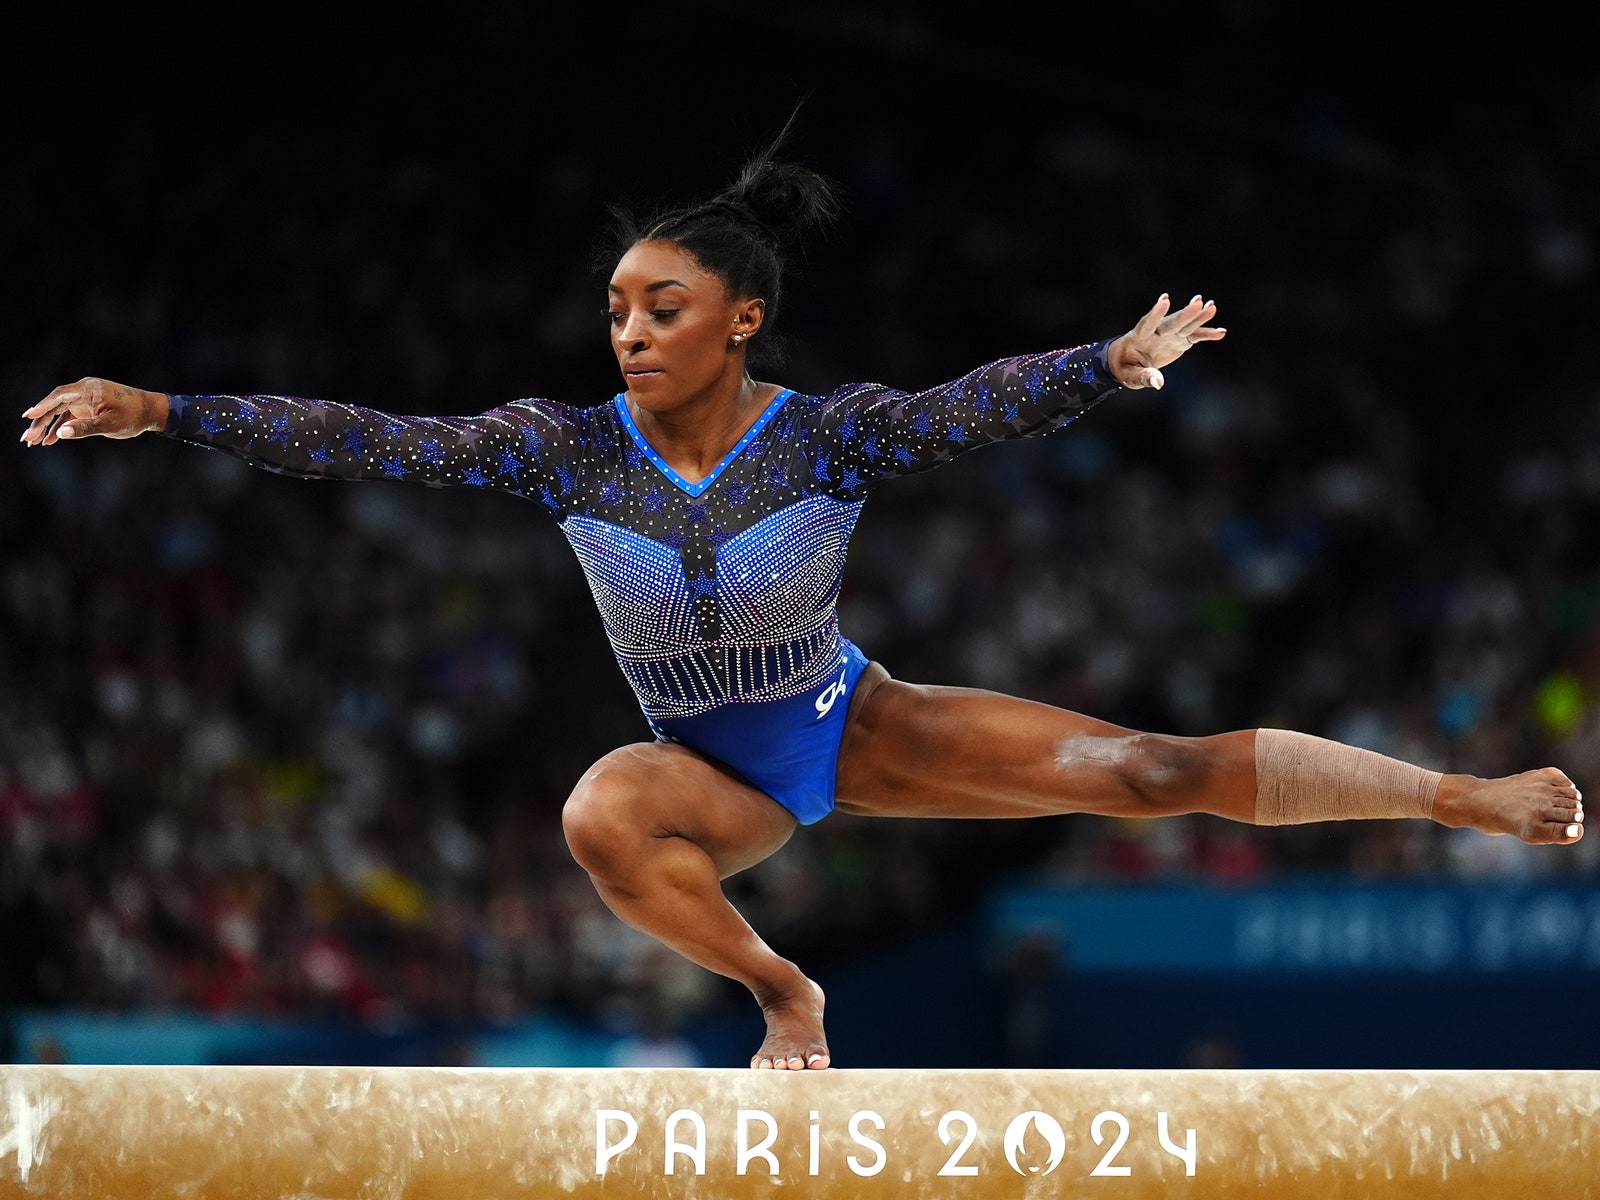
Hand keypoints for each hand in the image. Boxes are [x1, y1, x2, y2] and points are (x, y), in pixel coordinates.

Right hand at [20, 378, 168, 445]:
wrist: (151, 411)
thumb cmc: (134, 415)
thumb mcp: (111, 424)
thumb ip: (85, 428)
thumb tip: (60, 433)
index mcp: (89, 389)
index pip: (59, 396)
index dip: (42, 406)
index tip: (29, 416)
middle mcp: (84, 391)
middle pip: (55, 405)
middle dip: (40, 422)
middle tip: (27, 438)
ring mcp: (84, 399)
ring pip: (59, 412)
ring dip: (46, 426)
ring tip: (32, 442)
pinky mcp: (87, 407)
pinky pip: (69, 416)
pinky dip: (60, 428)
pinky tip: (49, 441)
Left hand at [1106, 293, 1225, 389]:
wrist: (1127, 361)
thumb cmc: (1125, 368)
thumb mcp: (1130, 376)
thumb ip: (1144, 377)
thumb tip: (1158, 382)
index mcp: (1139, 337)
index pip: (1147, 323)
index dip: (1156, 313)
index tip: (1165, 300)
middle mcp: (1156, 332)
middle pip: (1172, 323)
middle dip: (1185, 314)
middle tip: (1198, 302)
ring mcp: (1169, 335)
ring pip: (1185, 325)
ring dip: (1198, 317)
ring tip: (1212, 306)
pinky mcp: (1179, 340)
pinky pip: (1194, 336)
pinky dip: (1206, 334)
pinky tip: (1221, 332)